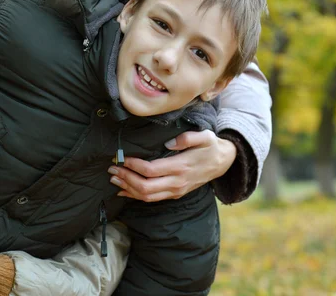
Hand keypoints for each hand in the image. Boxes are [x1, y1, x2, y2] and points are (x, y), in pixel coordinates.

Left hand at [108, 130, 236, 201]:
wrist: (224, 163)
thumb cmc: (211, 146)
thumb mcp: (205, 136)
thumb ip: (188, 138)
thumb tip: (169, 143)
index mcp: (181, 167)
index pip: (151, 170)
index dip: (134, 165)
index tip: (122, 157)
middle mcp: (176, 182)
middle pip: (145, 187)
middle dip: (125, 178)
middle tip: (111, 169)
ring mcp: (175, 190)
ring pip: (147, 196)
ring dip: (128, 189)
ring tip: (113, 179)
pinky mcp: (175, 194)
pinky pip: (152, 199)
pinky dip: (136, 196)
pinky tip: (124, 191)